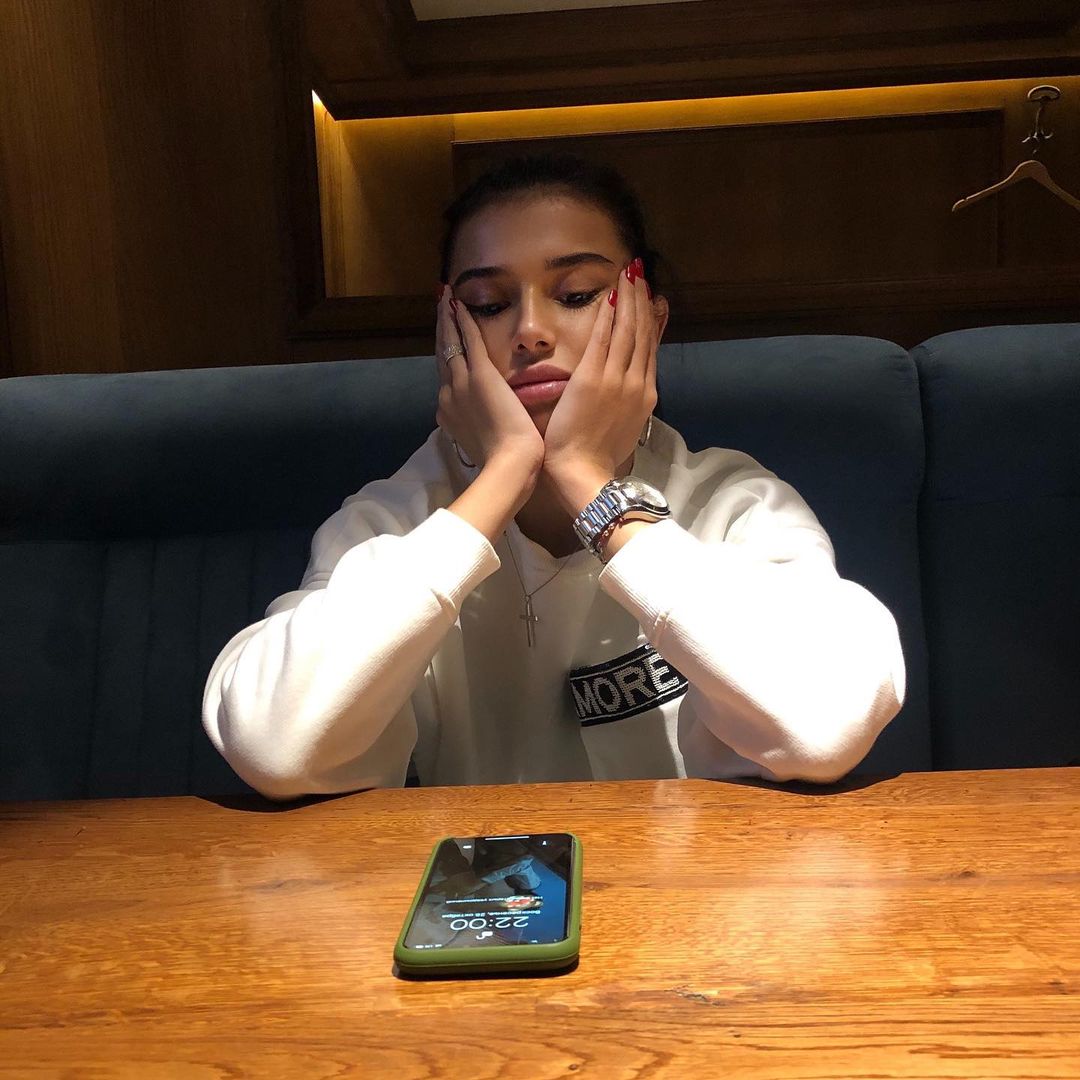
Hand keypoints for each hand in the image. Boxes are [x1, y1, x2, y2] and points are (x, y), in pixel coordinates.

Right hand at [435, 287, 543, 475]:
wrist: (508, 465)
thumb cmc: (503, 461)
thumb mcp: (480, 444)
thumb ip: (477, 428)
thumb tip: (480, 423)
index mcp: (448, 413)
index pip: (445, 378)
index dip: (444, 356)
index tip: (444, 342)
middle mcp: (448, 395)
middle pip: (442, 356)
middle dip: (440, 331)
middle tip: (439, 309)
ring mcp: (461, 384)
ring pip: (450, 344)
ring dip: (447, 319)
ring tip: (444, 299)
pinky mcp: (480, 376)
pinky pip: (469, 340)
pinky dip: (462, 321)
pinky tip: (458, 304)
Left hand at [541, 259, 657, 513]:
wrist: (586, 473)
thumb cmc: (598, 458)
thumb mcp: (625, 429)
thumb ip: (629, 406)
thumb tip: (633, 391)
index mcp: (645, 395)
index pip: (650, 349)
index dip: (652, 320)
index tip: (653, 298)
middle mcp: (637, 382)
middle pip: (643, 333)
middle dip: (642, 300)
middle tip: (641, 274)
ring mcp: (617, 379)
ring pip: (628, 330)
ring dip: (629, 299)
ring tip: (629, 274)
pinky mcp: (593, 378)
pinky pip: (603, 339)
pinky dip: (609, 315)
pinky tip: (611, 294)